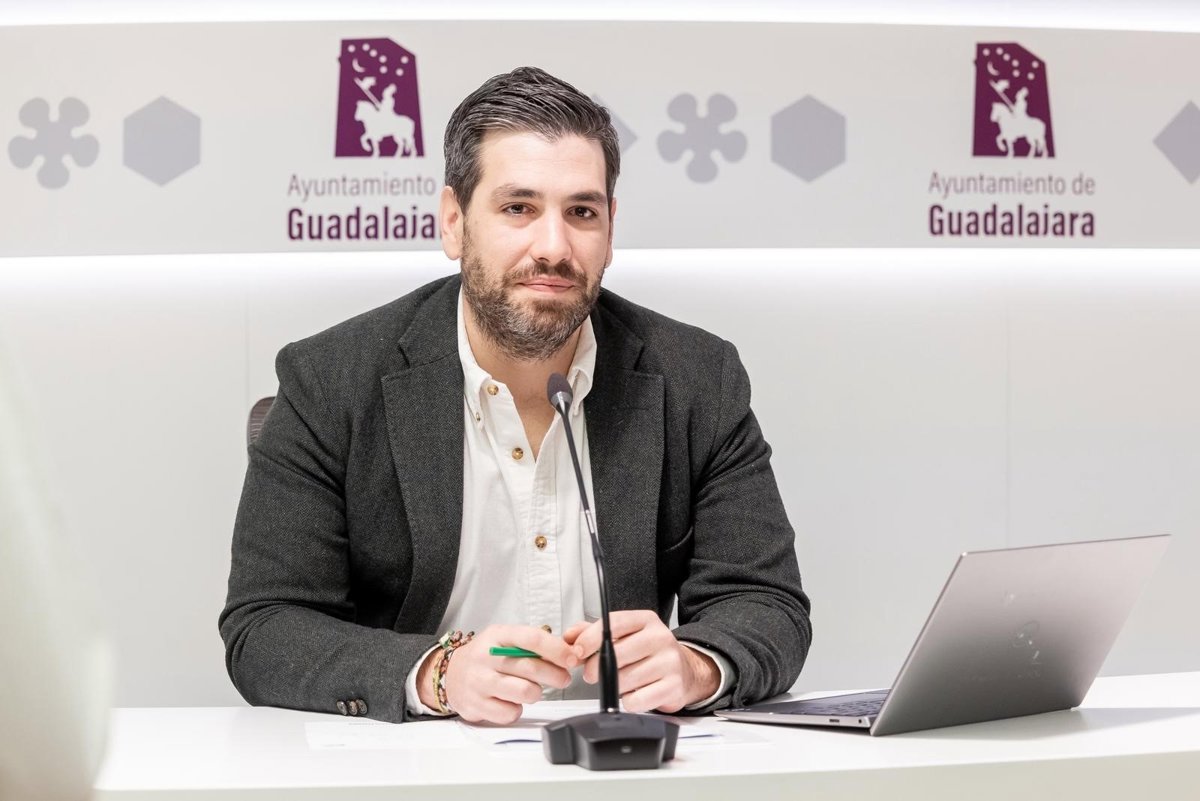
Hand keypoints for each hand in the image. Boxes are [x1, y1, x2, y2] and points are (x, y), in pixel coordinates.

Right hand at [418, 625, 581, 723]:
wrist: (451, 674)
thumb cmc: (486, 657)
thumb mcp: (504, 639)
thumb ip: (532, 644)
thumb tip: (567, 653)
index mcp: (497, 635)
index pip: (532, 639)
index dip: (557, 649)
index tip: (572, 658)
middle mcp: (486, 658)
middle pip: (532, 668)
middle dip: (556, 675)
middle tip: (563, 678)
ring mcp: (479, 682)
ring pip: (525, 692)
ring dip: (536, 693)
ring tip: (532, 689)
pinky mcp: (476, 706)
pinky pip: (511, 713)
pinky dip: (517, 709)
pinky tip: (511, 701)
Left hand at [564, 610, 719, 712]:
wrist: (685, 671)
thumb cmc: (649, 654)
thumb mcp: (624, 636)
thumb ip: (593, 633)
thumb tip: (569, 636)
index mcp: (646, 620)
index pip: (614, 624)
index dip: (590, 638)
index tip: (577, 652)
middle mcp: (660, 637)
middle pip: (616, 654)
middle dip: (595, 668)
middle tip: (591, 675)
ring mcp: (669, 662)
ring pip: (624, 680)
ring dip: (615, 686)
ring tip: (623, 682)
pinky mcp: (673, 687)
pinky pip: (636, 700)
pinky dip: (629, 701)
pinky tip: (636, 693)